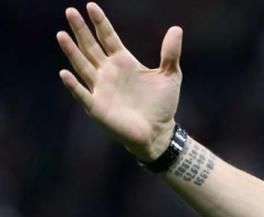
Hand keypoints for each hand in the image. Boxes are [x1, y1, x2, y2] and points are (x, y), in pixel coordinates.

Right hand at [56, 3, 182, 160]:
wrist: (159, 132)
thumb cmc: (162, 105)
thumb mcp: (170, 76)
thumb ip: (170, 53)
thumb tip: (177, 28)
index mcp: (123, 62)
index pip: (108, 38)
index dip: (100, 23)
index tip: (91, 6)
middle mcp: (108, 72)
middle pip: (91, 47)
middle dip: (81, 30)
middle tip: (70, 12)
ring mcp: (100, 88)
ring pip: (82, 66)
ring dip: (72, 51)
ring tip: (62, 35)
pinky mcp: (97, 107)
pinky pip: (82, 94)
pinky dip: (73, 85)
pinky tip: (64, 73)